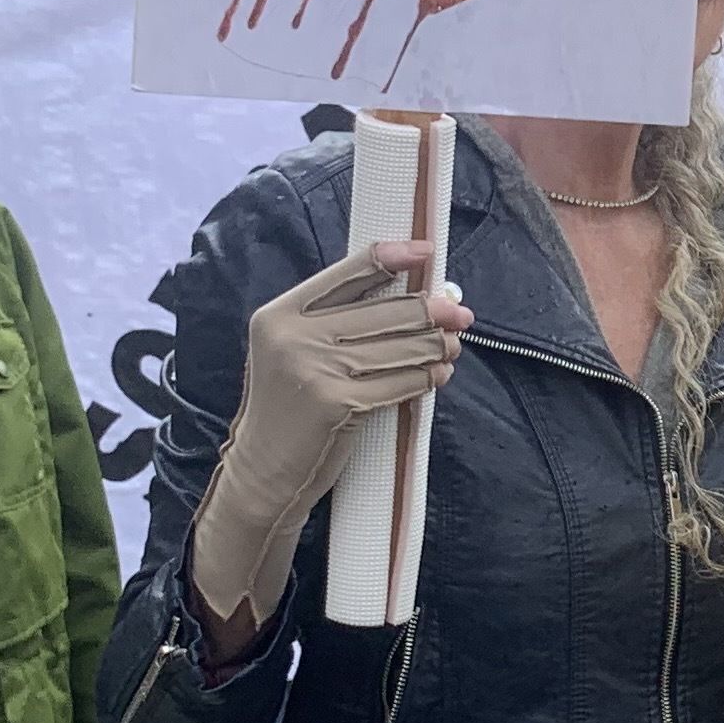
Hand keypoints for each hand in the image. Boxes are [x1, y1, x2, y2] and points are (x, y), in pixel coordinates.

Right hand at [222, 238, 471, 516]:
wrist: (263, 470)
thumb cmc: (289, 406)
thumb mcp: (292, 351)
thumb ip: (335, 319)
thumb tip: (412, 293)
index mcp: (280, 314)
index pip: (347, 272)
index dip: (394, 257)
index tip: (426, 252)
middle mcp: (294, 336)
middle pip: (386, 310)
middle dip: (432, 310)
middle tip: (460, 314)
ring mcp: (316, 370)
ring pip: (401, 347)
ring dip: (437, 345)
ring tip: (453, 346)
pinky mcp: (338, 403)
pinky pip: (400, 383)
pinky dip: (427, 377)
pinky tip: (439, 374)